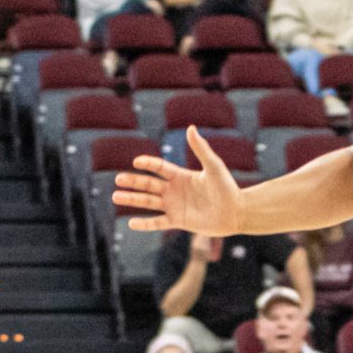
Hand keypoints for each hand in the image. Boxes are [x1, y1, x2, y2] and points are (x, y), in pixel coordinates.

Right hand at [114, 132, 245, 234]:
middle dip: (133, 182)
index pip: (159, 168)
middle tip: (117, 179)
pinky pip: (158, 223)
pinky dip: (145, 224)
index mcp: (181, 175)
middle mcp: (175, 190)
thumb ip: (201, 149)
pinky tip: (131, 223)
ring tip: (115, 196)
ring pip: (149, 202)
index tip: (136, 161)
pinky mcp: (178, 221)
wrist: (236, 212)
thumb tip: (190, 128)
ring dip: (132, 199)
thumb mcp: (214, 166)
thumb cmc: (227, 188)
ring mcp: (175, 206)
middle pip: (149, 185)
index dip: (148, 164)